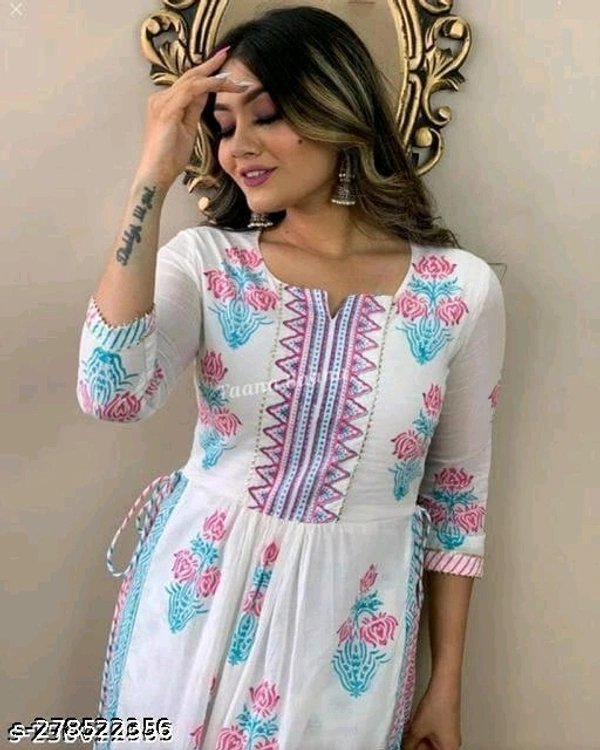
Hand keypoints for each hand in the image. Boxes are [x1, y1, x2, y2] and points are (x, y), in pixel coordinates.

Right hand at [135, 47, 247, 188]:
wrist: (156, 174)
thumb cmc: (170, 158)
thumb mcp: (187, 129)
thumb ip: (193, 110)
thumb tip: (205, 94)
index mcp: (165, 103)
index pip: (188, 83)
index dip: (206, 73)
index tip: (223, 68)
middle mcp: (160, 98)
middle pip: (189, 76)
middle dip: (210, 65)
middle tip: (227, 53)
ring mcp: (161, 102)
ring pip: (193, 81)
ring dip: (215, 78)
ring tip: (234, 79)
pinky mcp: (166, 110)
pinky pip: (191, 91)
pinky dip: (208, 85)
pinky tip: (222, 84)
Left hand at [401, 680, 461, 749]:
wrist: (444, 685)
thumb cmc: (437, 706)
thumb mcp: (417, 729)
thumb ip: (409, 744)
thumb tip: (402, 748)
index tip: (407, 747)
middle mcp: (452, 744)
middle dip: (417, 747)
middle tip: (404, 741)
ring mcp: (449, 733)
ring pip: (430, 743)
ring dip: (418, 741)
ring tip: (406, 736)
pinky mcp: (445, 723)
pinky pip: (432, 734)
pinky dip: (421, 734)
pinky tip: (411, 730)